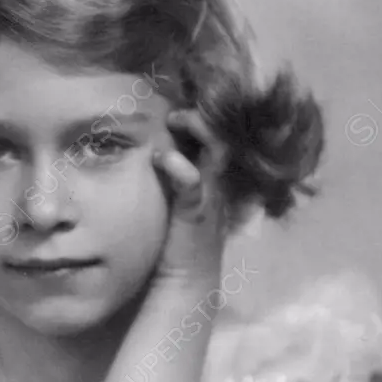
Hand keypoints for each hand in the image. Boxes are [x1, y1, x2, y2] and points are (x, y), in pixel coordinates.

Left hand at [152, 108, 227, 286]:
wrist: (185, 283)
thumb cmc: (177, 240)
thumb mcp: (180, 199)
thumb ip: (175, 174)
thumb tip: (155, 145)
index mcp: (214, 177)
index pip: (219, 134)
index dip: (207, 113)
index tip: (183, 98)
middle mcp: (218, 182)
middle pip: (226, 134)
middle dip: (207, 113)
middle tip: (179, 105)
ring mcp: (211, 196)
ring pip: (218, 151)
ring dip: (199, 129)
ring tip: (177, 118)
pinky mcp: (196, 213)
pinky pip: (194, 183)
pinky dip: (179, 167)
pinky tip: (163, 158)